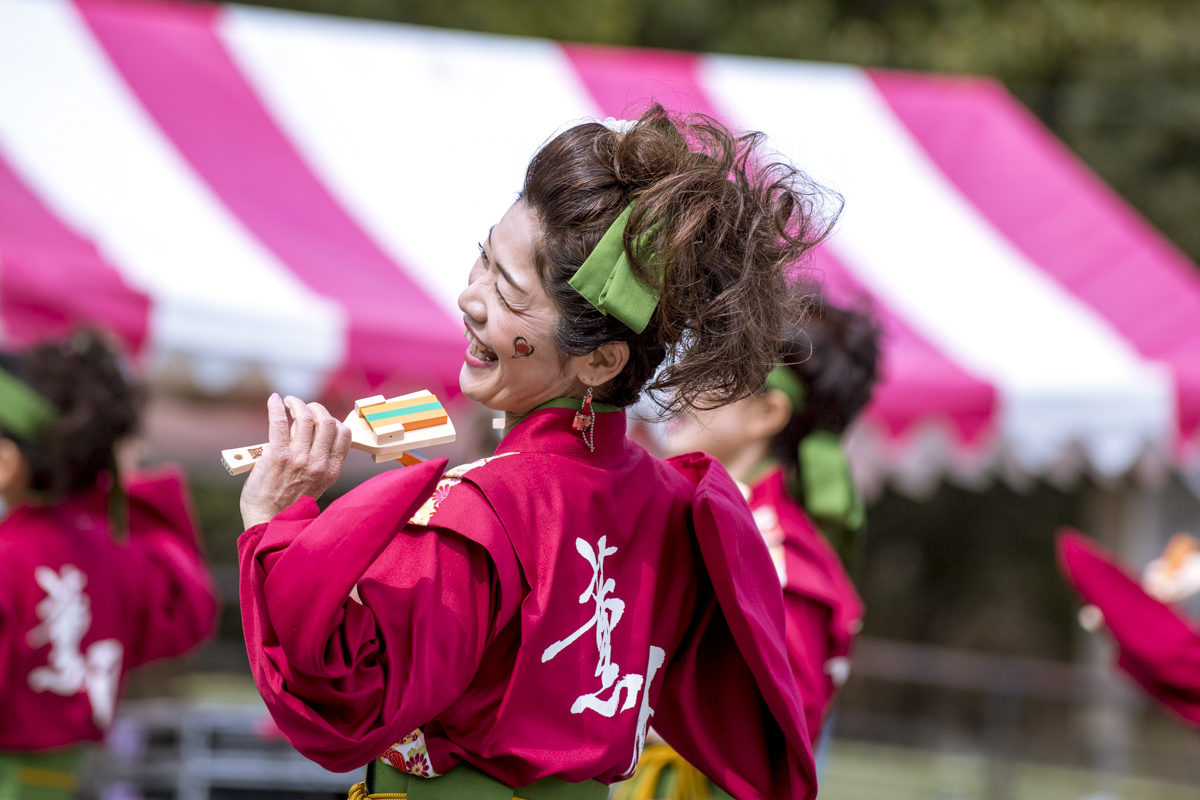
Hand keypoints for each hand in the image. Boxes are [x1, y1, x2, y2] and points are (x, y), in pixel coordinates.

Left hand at [240, 394, 352, 528]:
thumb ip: (319, 463)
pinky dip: (277, 407)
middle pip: (327, 421)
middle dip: (316, 408)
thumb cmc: (287, 505)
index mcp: (331, 471)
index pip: (343, 434)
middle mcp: (318, 463)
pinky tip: (275, 400)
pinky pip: (280, 422)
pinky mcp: (276, 455)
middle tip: (305, 407)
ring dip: (298, 404)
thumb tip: (311, 436)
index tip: (322, 418)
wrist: (267, 522)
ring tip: (290, 402)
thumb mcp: (316, 485)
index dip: (334, 420)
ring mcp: (298, 458)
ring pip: (306, 417)